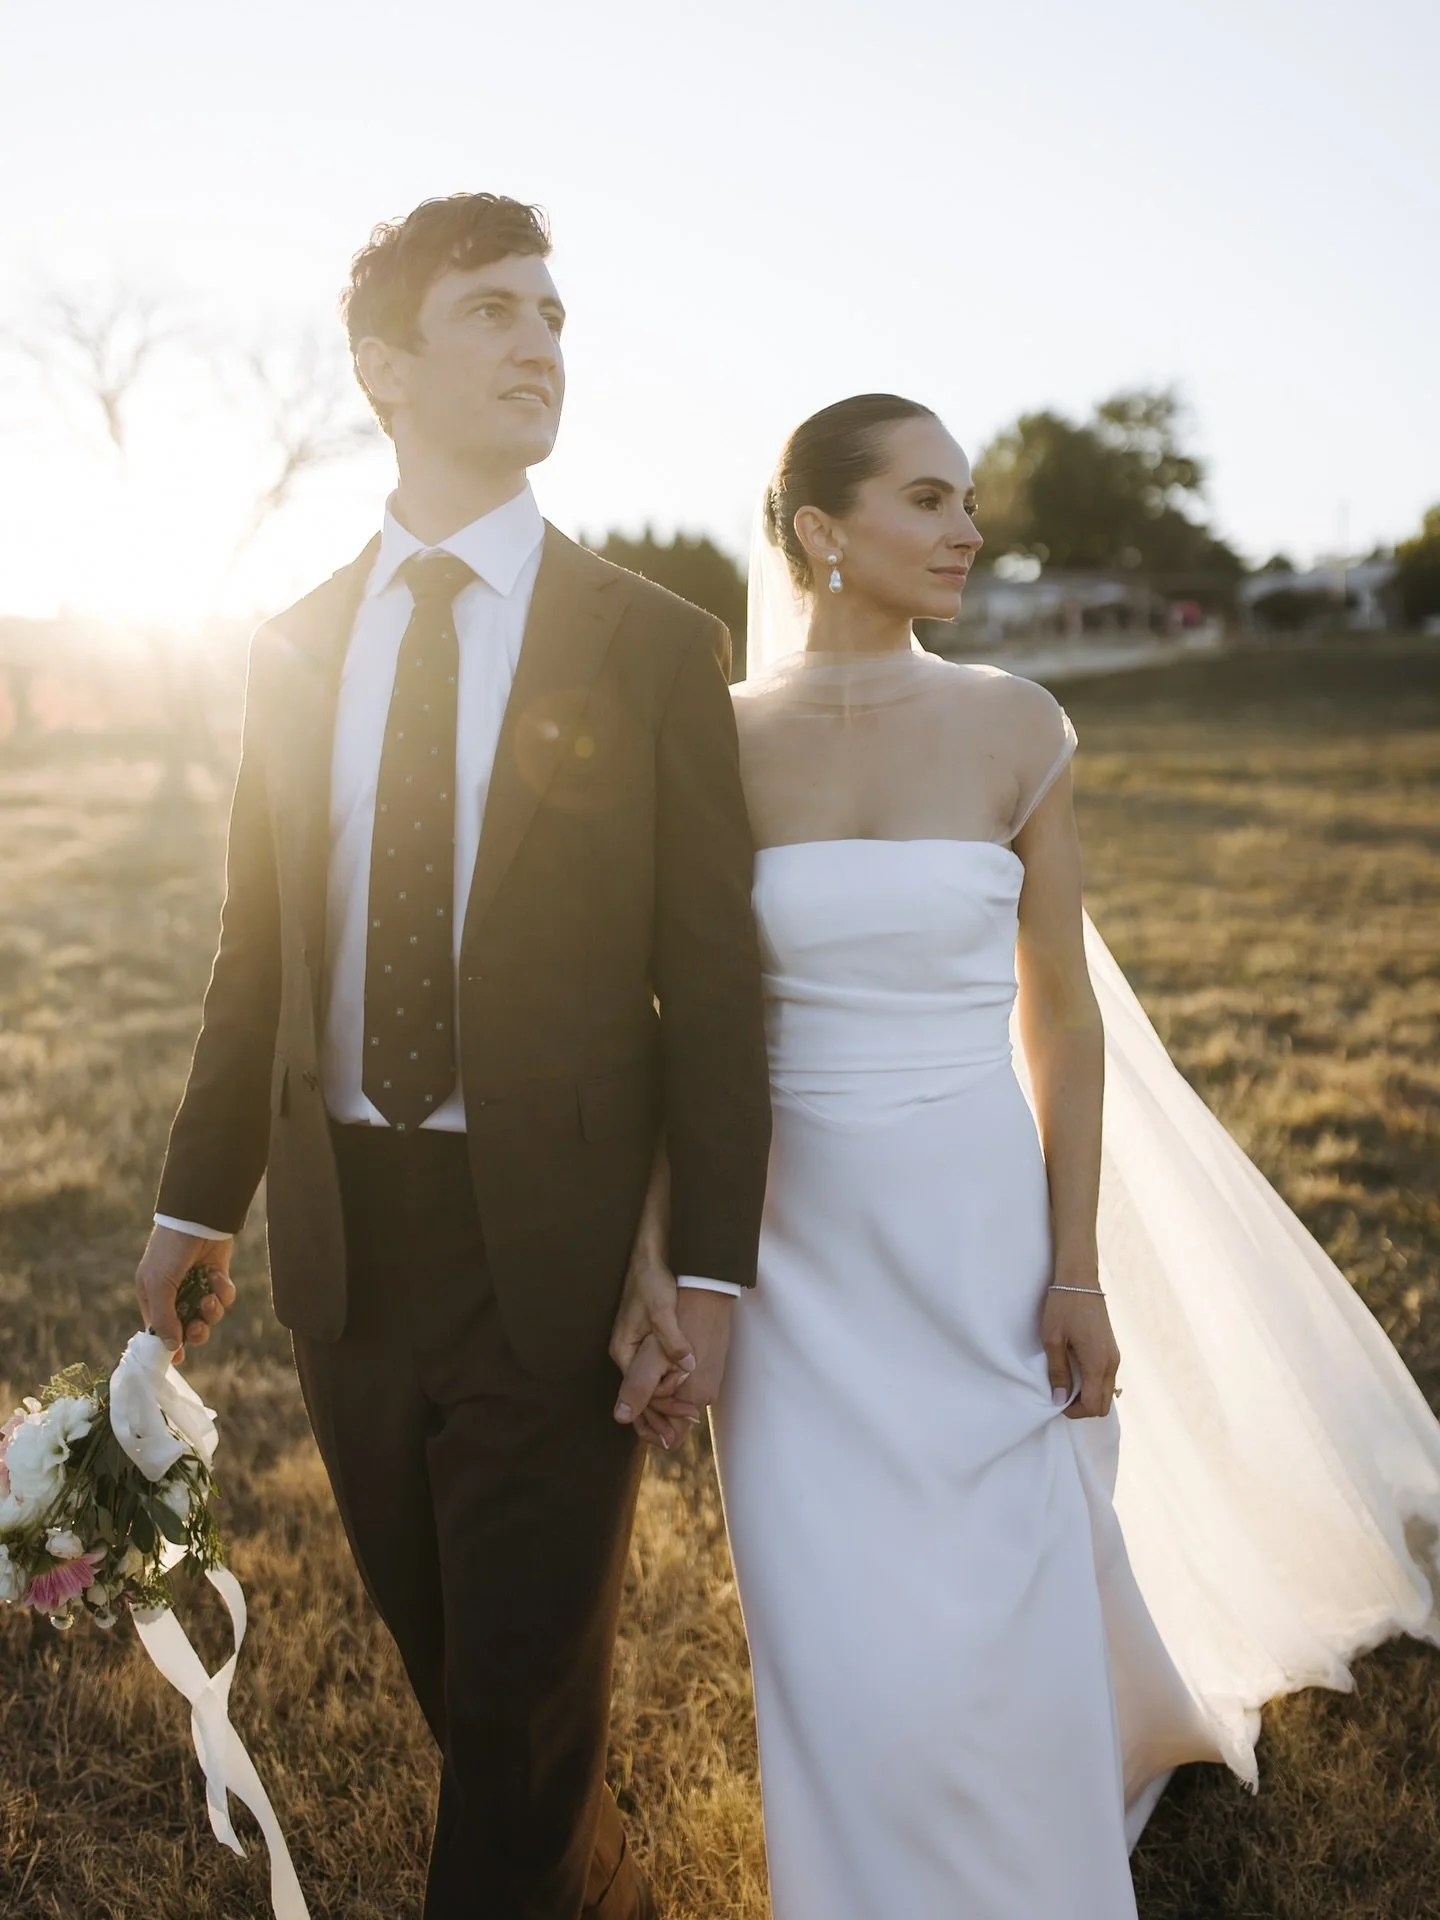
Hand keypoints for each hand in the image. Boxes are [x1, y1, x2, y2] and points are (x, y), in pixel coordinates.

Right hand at [134, 1226, 236, 1364]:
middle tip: (197, 1326)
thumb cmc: (170, 1252)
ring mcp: (198, 1287)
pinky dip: (223, 1292)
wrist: (198, 1220)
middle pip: (187, 1329)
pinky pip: (224, 1298)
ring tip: (209, 1298)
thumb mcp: (159, 1286)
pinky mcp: (217, 1279)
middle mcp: (175, 1295)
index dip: (168, 1346)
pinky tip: (217, 1277)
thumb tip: (171, 1349)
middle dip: (195, 1332)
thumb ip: (164, 1319)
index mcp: (153, 1297)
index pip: (159, 1330)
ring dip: (211, 1312)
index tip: (177, 1359)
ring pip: (208, 1317)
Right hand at [610, 1244, 697, 1450]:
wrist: (651, 1254)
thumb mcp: (662, 1310)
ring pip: (649, 1384)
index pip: (641, 1392)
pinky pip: (655, 1370)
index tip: (687, 1418)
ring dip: (666, 1401)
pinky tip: (684, 1389)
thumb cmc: (652, 1279)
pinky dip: (668, 1383)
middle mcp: (626, 1353)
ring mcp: (635, 1347)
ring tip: (688, 1416)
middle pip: (642, 1393)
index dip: (664, 1409)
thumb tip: (685, 1369)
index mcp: (624, 1350)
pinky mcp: (646, 1340)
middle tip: (688, 1426)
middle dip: (663, 1413)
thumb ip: (672, 1341)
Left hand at [642, 1289, 734, 1439]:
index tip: (629, 1412)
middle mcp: (705, 1393)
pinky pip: (687, 1384)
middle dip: (651, 1405)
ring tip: (645, 1363)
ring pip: (678, 1399)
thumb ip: (639, 1385)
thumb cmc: (680, 1310)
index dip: (646, 1427)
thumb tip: (622, 1417)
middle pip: (673, 1418)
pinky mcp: (710, 1365)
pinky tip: (658, 1358)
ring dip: (659, 1389)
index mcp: (692, 1394)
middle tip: (634, 1379)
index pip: (670, 1436)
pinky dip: (669, 1377)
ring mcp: (710, 1379)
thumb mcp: (652, 1350)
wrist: (706, 1281)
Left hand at [1042, 1282, 1118, 1418]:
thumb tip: (1059, 1400)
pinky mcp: (1113, 1351)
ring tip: (1066, 1382)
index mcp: (1097, 1363)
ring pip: (1106, 1393)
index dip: (1074, 1411)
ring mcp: (1115, 1357)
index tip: (1056, 1401)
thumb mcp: (1053, 1339)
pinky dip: (1093, 1385)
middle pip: (1103, 1405)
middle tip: (1061, 1394)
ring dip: (1088, 1396)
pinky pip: (1107, 1380)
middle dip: (1082, 1407)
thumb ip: (1058, 1372)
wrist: (1080, 1280)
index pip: (1092, 1405)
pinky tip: (1076, 1372)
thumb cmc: (1063, 1307)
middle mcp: (1111, 1364)